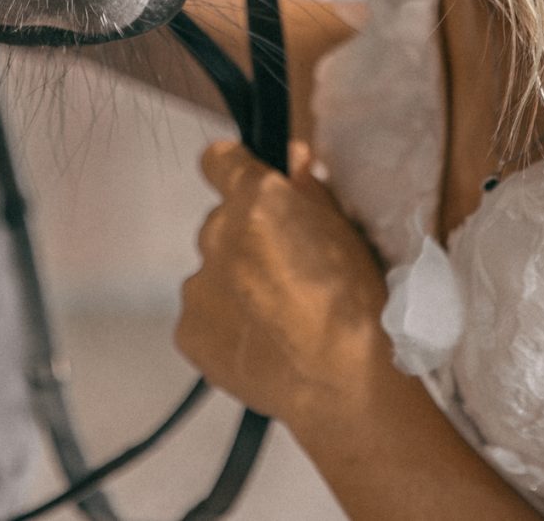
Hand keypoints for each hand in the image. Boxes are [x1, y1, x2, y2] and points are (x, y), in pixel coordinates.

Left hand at [174, 138, 393, 429]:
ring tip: (278, 320)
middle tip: (285, 273)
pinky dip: (225, 324)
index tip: (247, 185)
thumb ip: (310, 190)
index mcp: (255, 200)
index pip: (218, 160)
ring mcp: (197, 286)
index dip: (233, 168)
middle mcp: (216, 235)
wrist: (343, 382)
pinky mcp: (188, 331)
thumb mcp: (347, 232)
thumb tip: (294, 160)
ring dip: (235, 285)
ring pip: (212, 272)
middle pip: (222, 223)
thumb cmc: (355, 302)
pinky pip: (203, 315)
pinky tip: (261, 344)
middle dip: (247, 239)